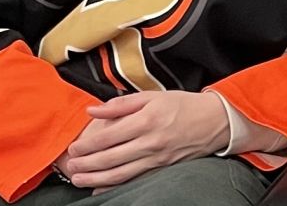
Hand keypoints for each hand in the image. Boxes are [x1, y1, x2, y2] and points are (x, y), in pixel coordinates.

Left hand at [55, 91, 230, 188]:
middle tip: (70, 166)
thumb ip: (121, 104)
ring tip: (78, 180)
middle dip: (86, 165)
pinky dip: (115, 188)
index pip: (109, 136)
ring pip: (119, 174)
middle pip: (110, 158)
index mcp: (146, 120)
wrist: (215, 121)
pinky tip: (100, 190)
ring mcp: (156, 158)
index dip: (87, 145)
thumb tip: (93, 110)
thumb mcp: (153, 96)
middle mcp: (150, 141)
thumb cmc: (183, 106)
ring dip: (95, 179)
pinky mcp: (161, 168)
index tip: (74, 148)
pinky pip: (134, 181)